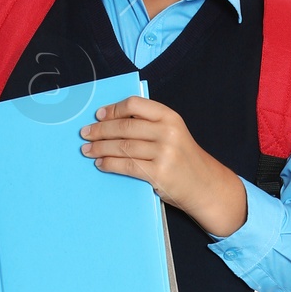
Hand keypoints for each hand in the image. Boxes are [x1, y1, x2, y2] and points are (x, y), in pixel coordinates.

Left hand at [80, 96, 247, 238]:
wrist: (205, 186)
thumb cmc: (184, 159)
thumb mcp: (173, 133)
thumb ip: (149, 125)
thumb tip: (111, 121)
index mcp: (170, 117)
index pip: (134, 105)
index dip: (113, 109)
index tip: (98, 115)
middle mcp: (168, 132)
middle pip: (124, 127)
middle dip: (100, 130)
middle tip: (85, 134)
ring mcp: (164, 154)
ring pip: (122, 147)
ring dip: (99, 148)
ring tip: (87, 150)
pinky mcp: (158, 174)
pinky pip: (126, 166)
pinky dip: (109, 164)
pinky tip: (100, 164)